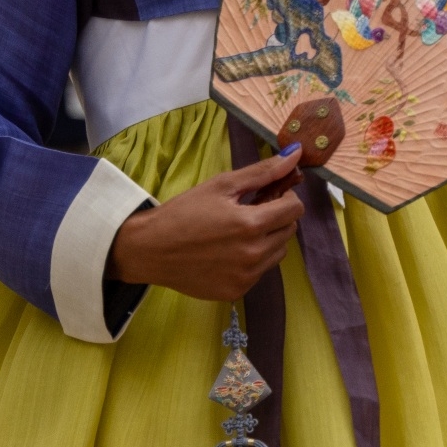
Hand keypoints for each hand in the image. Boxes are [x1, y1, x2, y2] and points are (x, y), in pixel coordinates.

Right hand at [105, 148, 306, 302]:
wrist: (150, 249)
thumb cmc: (183, 212)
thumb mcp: (221, 185)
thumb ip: (262, 172)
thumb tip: (296, 154)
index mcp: (251, 224)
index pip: (295, 209)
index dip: (285, 197)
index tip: (267, 195)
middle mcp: (253, 254)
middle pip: (289, 231)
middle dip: (276, 217)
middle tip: (250, 210)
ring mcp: (246, 277)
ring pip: (278, 253)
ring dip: (268, 239)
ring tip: (239, 231)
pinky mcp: (236, 292)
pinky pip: (260, 272)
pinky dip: (253, 259)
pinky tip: (229, 251)